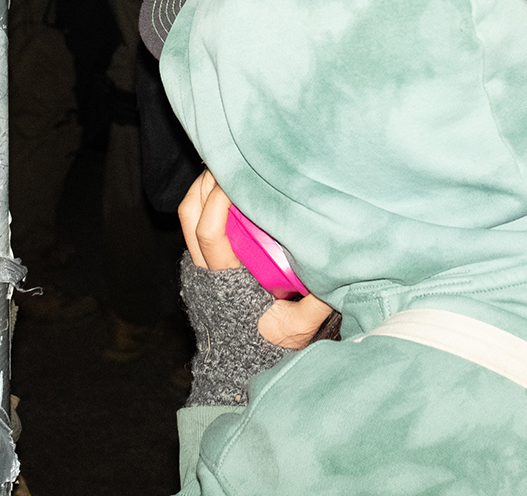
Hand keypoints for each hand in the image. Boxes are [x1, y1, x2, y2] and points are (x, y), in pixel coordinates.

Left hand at [178, 171, 334, 349]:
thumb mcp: (296, 328)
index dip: (218, 199)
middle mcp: (202, 271)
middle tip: (231, 158)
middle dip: (206, 181)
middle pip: (189, 214)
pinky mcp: (201, 265)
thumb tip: (338, 269)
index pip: (209, 230)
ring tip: (229, 167)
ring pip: (187, 216)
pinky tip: (230, 189)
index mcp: (222, 281)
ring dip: (203, 188)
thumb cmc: (268, 346)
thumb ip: (317, 302)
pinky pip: (195, 224)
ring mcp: (198, 268)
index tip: (238, 178)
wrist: (240, 368)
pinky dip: (207, 202)